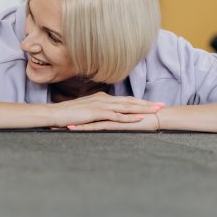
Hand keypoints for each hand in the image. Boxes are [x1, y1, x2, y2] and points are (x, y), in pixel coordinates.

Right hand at [46, 92, 163, 128]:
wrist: (54, 113)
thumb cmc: (67, 114)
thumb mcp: (84, 111)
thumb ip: (95, 112)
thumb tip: (102, 115)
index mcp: (101, 98)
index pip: (124, 99)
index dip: (139, 101)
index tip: (152, 103)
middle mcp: (103, 99)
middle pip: (129, 101)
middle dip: (147, 103)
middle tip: (162, 105)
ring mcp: (101, 105)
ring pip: (126, 106)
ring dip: (143, 108)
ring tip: (156, 110)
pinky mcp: (97, 113)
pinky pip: (116, 115)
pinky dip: (129, 116)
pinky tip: (139, 118)